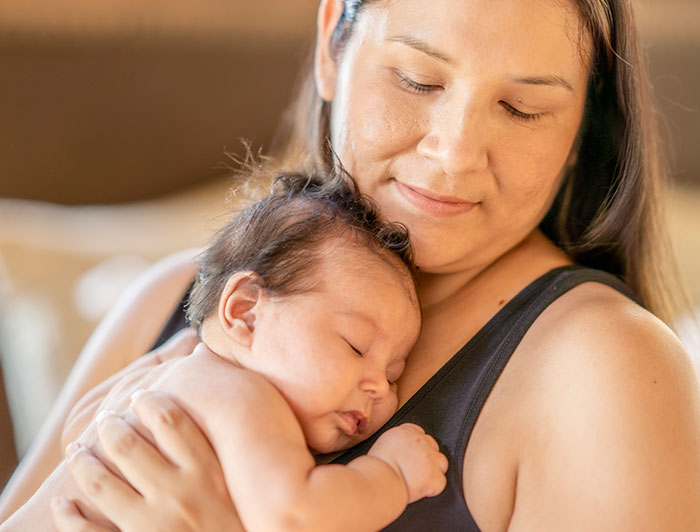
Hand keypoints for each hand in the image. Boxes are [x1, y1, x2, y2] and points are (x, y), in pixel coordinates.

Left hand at [53, 391, 242, 531]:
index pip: (171, 419)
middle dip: (110, 427)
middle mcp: (180, 493)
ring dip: (84, 463)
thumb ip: (240, 441)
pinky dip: (70, 516)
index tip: (140, 396)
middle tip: (106, 419)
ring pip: (103, 482)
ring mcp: (155, 524)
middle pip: (130, 444)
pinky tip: (63, 504)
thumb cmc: (252, 522)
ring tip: (78, 451)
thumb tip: (230, 381)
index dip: (150, 401)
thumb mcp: (253, 481)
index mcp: (210, 471)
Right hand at [368, 423, 447, 502]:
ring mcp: (430, 458)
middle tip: (415, 469)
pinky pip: (441, 482)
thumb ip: (397, 443)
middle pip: (433, 446)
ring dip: (434, 470)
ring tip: (419, 480)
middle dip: (427, 457)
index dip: (417, 446)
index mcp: (406, 432)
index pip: (419, 432)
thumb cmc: (375, 467)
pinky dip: (433, 488)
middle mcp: (420, 441)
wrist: (380, 480)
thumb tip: (401, 450)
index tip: (412, 455)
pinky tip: (421, 490)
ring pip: (441, 462)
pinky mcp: (435, 476)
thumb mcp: (383, 445)